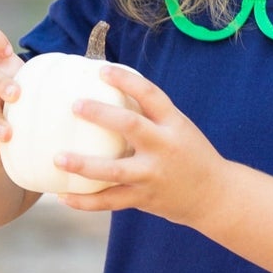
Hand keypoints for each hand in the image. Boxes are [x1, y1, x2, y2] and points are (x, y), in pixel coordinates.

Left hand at [54, 64, 228, 225]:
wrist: (215, 196)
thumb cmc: (190, 156)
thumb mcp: (179, 129)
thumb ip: (150, 115)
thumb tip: (109, 95)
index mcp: (174, 124)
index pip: (150, 94)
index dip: (126, 80)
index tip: (101, 70)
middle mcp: (164, 147)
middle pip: (131, 126)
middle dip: (101, 114)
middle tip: (74, 106)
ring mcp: (153, 175)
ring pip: (115, 170)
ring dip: (84, 165)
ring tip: (58, 158)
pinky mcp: (144, 198)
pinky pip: (110, 201)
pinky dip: (86, 201)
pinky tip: (64, 197)